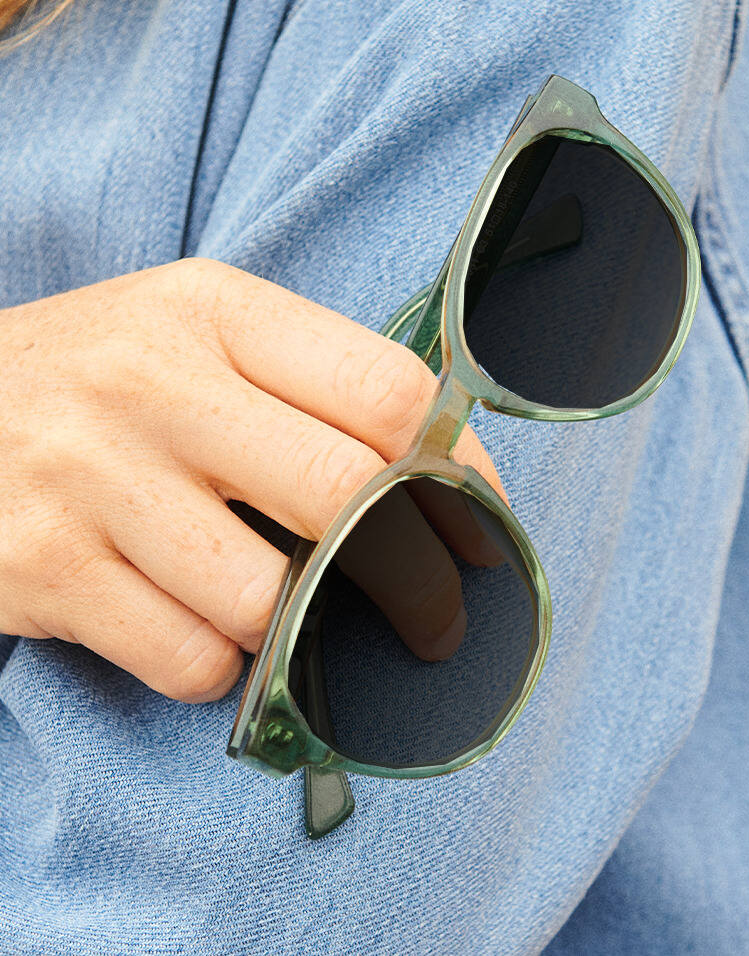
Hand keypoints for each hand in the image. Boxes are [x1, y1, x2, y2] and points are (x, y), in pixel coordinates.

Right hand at [0, 259, 504, 701]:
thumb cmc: (103, 377)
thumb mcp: (197, 333)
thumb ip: (309, 382)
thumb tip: (442, 466)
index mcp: (215, 311)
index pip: (383, 388)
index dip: (457, 467)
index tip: (478, 517)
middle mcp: (153, 383)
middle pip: (346, 492)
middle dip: (416, 573)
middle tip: (438, 615)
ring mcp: (92, 476)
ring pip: (266, 595)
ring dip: (297, 624)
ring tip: (279, 604)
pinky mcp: (44, 568)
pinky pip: (189, 656)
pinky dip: (218, 662)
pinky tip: (199, 624)